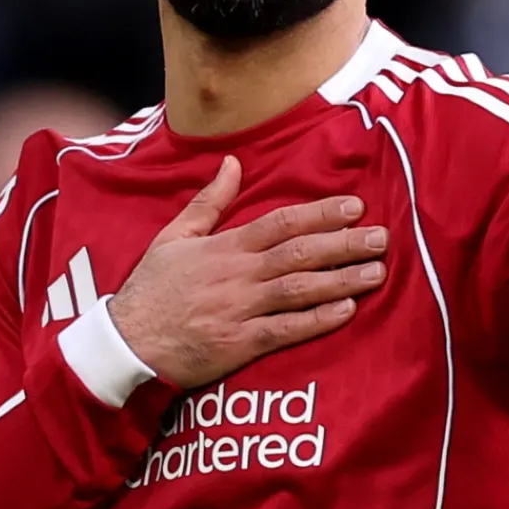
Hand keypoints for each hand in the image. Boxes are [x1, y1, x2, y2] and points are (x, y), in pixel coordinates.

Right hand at [107, 157, 388, 387]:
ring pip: (299, 291)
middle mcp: (236, 276)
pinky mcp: (240, 345)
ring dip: (340, 280)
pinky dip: (317, 320)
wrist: (127, 344)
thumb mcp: (173, 237)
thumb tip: (233, 163)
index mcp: (223, 248)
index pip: (280, 223)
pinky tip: (347, 311)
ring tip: (376, 272)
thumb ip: (208, 202)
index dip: (319, 214)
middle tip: (381, 237)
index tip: (354, 206)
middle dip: (343, 244)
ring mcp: (239, 311)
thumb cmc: (151, 290)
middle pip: (298, 254)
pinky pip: (286, 330)